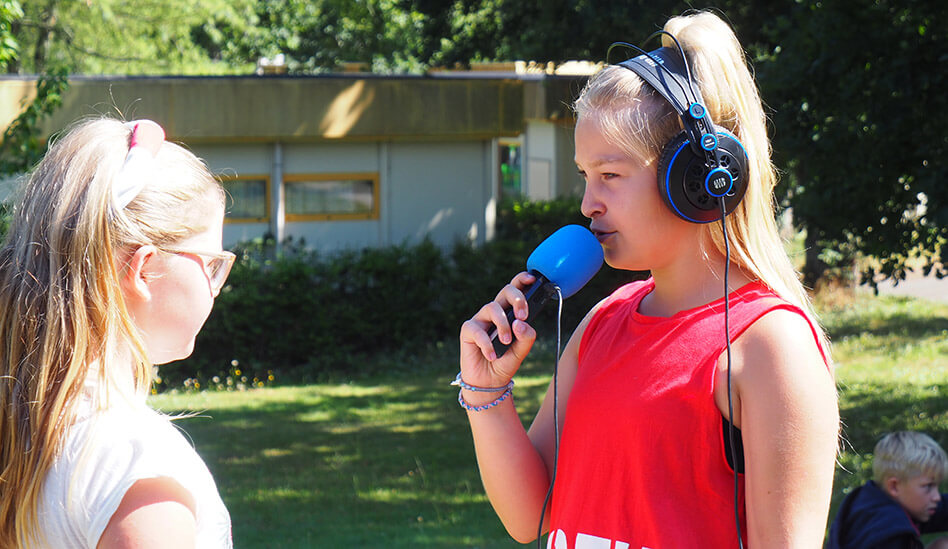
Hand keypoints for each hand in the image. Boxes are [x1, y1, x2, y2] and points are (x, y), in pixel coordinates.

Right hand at [459, 272, 537, 389]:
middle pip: (504, 291)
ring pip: (492, 308)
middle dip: (516, 298)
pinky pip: (477, 330)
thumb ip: (527, 337)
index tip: (532, 279)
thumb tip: (520, 322)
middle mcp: (495, 312)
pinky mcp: (468, 331)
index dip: (522, 280)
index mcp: (510, 313)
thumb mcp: (522, 351)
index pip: (515, 290)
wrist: (489, 382)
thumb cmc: (506, 361)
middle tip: (523, 315)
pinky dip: (487, 343)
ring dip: (502, 324)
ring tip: (506, 342)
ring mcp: (481, 320)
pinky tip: (492, 355)